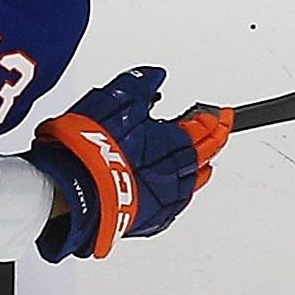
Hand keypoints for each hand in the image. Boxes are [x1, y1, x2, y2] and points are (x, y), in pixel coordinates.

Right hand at [23, 66, 231, 261]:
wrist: (73, 189)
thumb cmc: (92, 146)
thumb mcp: (115, 99)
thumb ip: (140, 84)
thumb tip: (156, 76)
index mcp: (176, 143)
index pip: (206, 129)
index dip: (215, 119)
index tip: (221, 114)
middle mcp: (176, 174)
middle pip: (203, 156)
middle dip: (211, 142)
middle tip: (217, 133)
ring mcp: (164, 200)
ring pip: (191, 183)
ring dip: (198, 169)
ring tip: (204, 163)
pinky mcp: (149, 219)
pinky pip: (174, 204)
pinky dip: (178, 192)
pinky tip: (176, 190)